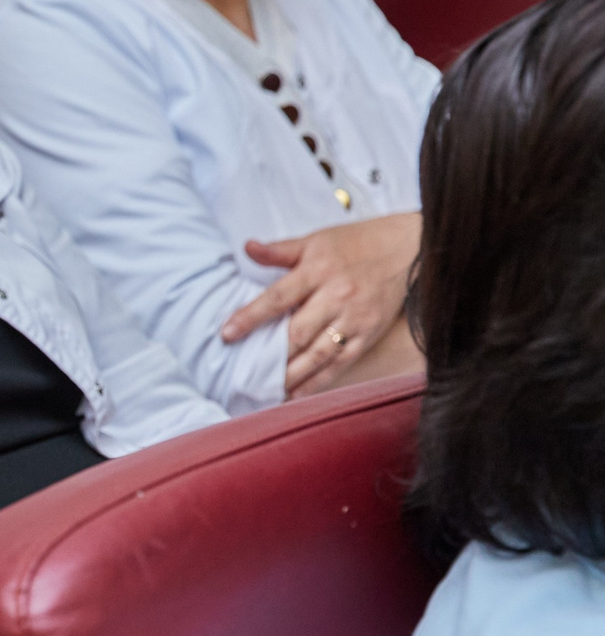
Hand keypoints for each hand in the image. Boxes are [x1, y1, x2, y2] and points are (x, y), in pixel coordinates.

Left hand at [218, 212, 419, 395]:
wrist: (408, 249)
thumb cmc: (354, 245)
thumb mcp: (315, 241)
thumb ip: (279, 251)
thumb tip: (247, 247)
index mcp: (318, 271)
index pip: (278, 297)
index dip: (250, 317)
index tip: (227, 334)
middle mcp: (337, 297)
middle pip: (299, 332)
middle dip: (270, 354)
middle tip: (243, 372)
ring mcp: (356, 318)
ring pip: (319, 354)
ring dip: (292, 375)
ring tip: (265, 390)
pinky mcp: (370, 334)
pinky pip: (341, 363)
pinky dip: (318, 381)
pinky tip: (296, 394)